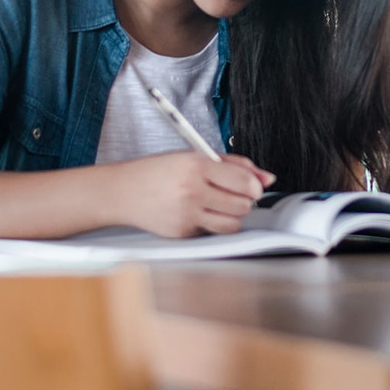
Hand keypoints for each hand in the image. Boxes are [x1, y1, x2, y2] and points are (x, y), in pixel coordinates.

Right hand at [109, 152, 274, 237]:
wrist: (122, 191)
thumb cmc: (158, 172)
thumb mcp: (194, 157)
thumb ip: (234, 165)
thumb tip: (267, 178)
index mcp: (195, 166)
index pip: (244, 182)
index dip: (255, 186)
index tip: (253, 187)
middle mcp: (191, 190)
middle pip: (243, 205)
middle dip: (244, 201)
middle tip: (233, 194)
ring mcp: (186, 214)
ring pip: (233, 224)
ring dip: (232, 215)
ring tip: (218, 205)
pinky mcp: (182, 233)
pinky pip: (213, 232)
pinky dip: (212, 224)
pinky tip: (198, 213)